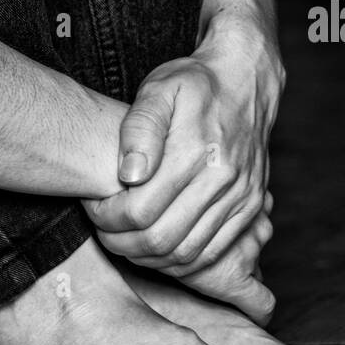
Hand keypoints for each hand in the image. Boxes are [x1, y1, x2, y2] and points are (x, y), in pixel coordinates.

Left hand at [82, 12, 283, 319]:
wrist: (246, 81)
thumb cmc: (194, 85)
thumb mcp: (159, 90)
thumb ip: (139, 129)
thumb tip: (129, 175)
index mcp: (197, 152)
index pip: (139, 211)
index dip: (107, 218)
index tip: (94, 206)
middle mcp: (224, 180)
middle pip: (161, 240)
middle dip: (121, 242)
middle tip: (102, 229)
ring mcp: (242, 198)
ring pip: (186, 255)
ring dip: (147, 257)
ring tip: (124, 238)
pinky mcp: (251, 209)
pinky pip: (212, 255)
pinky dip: (178, 262)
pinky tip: (155, 249)